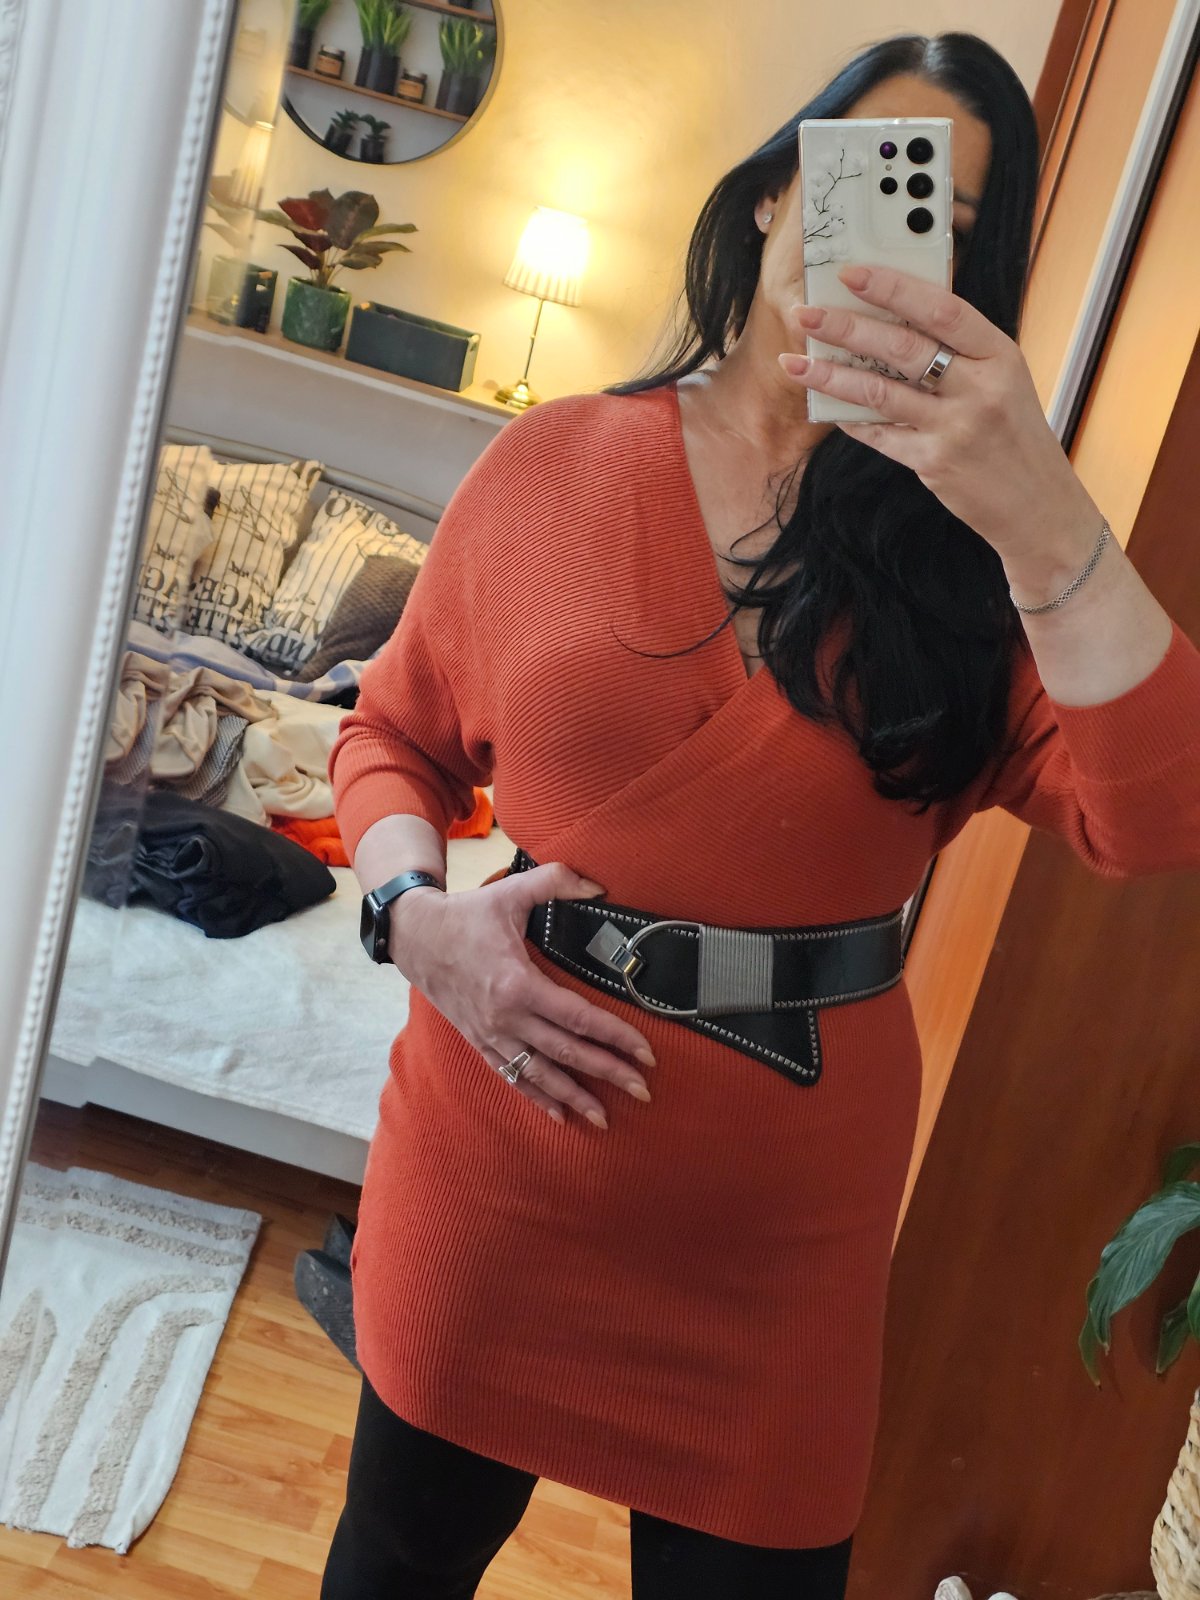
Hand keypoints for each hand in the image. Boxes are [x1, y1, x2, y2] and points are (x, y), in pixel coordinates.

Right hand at [388, 860, 654, 1129]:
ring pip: (541, 1074)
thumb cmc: (466, 915)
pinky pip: (513, 1077)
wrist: (415, 937)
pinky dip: (538, 1098)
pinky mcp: (480, 1042)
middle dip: (608, 1073)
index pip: (579, 1018)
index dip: (616, 1036)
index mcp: (518, 984)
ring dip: (576, 1097)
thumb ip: (556, 881)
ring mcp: (492, 1034)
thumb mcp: (511, 891)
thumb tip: (598, 886)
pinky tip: (561, 1115)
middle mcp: (506, 1017)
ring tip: (606, 1118)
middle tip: (642, 1091)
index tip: (645, 1052)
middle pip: (567, 1053)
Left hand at [778, 265, 1100, 573]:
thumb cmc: (1015, 435)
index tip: (851, 273)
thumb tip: (894, 318)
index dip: (894, 288)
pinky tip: (826, 406)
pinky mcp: (934, 462)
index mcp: (1000, 355)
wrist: (1038, 506)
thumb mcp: (1004, 381)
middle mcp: (979, 388)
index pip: (942, 309)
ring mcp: (955, 428)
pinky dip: (851, 418)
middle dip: (847, 327)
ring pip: (880, 391)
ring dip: (831, 376)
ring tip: (794, 363)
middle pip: (902, 347)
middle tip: (805, 314)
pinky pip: (880, 434)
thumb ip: (960, 352)